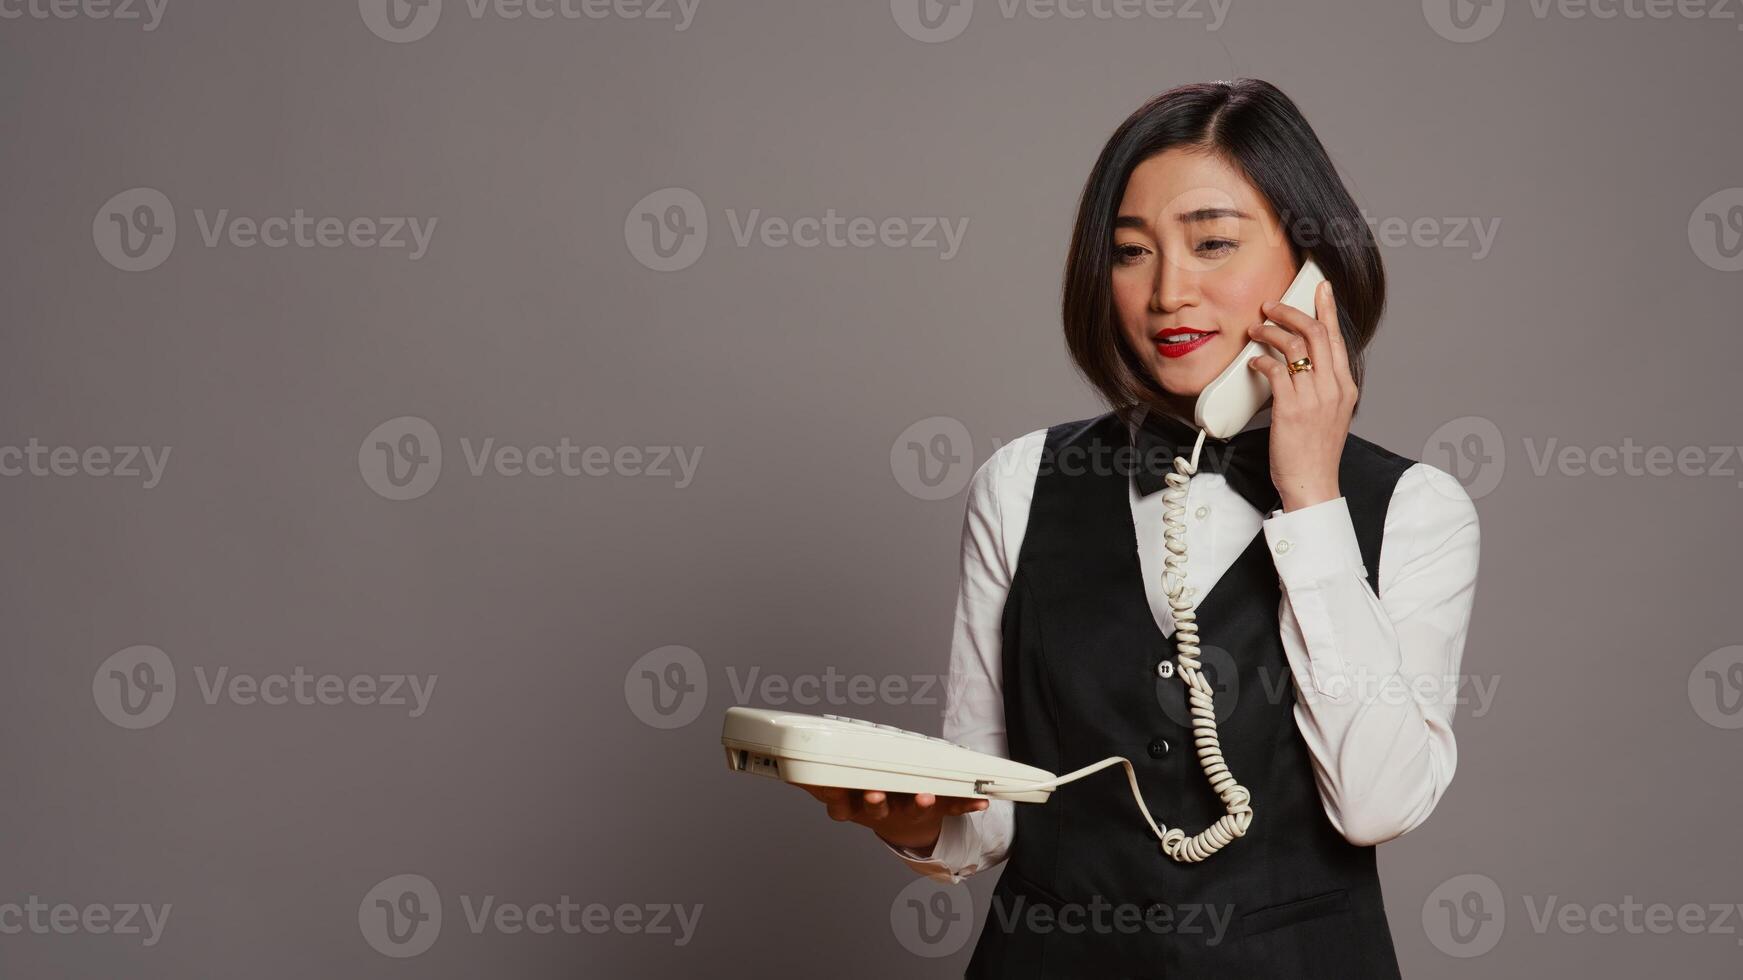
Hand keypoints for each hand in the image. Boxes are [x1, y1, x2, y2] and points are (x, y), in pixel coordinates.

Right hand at [791, 783, 988, 854]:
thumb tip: (784, 767)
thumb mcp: (837, 793)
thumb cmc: (868, 798)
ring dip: (920, 803)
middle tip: (875, 794)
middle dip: (875, 802)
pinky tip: (980, 802)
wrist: (906, 825)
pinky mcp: (935, 809)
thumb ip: (815, 780)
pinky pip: (951, 807)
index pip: (842, 804)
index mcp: (855, 806)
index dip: (837, 800)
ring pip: (913, 809)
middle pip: (876, 810)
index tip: (834, 792)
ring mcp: (909, 812)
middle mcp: (881, 812)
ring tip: (926, 796)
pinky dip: (965, 804)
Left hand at [1246, 279, 1356, 511]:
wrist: (1313, 483)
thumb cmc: (1315, 452)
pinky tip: (1252, 361)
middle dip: (1291, 312)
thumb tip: (1299, 364)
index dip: (1327, 308)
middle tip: (1270, 306)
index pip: (1337, 337)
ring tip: (1254, 330)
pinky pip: (1275, 370)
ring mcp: (1314, 397)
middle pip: (1316, 332)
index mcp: (1345, 386)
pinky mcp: (1291, 409)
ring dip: (1269, 332)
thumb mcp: (1330, 414)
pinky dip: (1260, 360)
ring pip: (1294, 346)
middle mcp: (1333, 387)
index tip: (1319, 287)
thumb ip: (1321, 387)